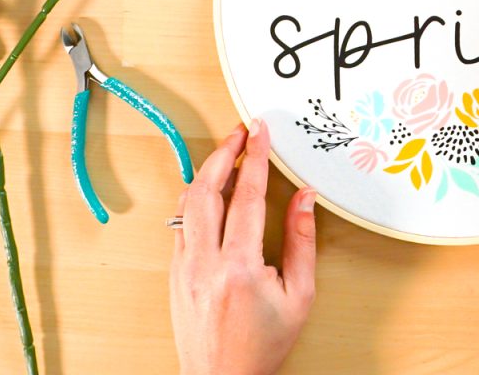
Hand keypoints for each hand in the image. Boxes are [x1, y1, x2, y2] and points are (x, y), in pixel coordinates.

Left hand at [170, 120, 316, 374]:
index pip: (248, 197)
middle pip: (207, 190)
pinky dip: (195, 199)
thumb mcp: (299, 297)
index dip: (255, 158)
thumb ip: (302, 242)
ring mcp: (183, 267)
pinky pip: (182, 223)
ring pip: (187, 203)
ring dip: (207, 172)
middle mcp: (204, 263)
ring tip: (226, 155)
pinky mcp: (174, 273)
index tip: (260, 133)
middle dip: (223, 153)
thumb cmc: (262, 346)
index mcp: (239, 268)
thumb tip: (304, 198)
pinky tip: (211, 190)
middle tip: (240, 133)